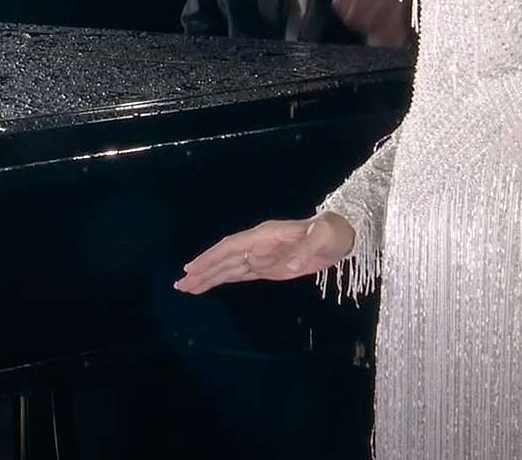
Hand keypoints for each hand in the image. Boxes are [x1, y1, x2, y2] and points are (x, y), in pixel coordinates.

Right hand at [173, 212, 354, 294]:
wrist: (340, 235)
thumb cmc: (331, 233)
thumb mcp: (322, 238)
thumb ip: (305, 250)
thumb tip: (288, 266)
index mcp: (265, 235)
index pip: (233, 247)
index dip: (213, 257)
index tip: (193, 267)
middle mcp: (258, 245)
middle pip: (225, 257)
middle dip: (203, 270)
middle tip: (181, 284)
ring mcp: (261, 256)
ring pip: (228, 267)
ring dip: (207, 276)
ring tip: (185, 287)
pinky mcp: (268, 268)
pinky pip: (240, 274)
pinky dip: (222, 279)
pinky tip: (208, 285)